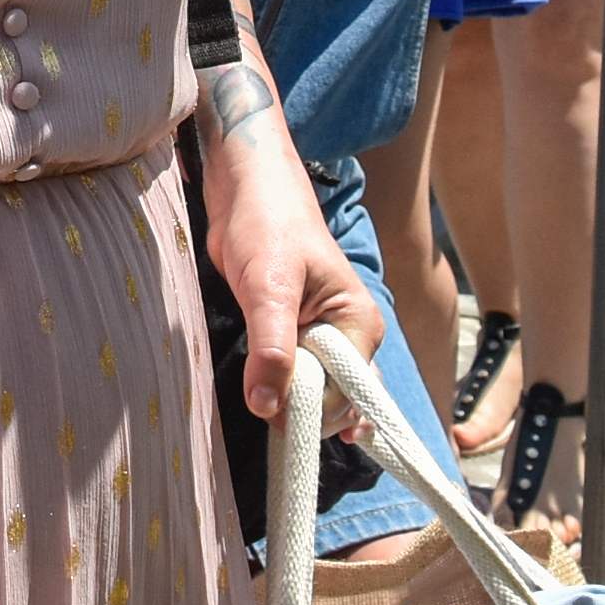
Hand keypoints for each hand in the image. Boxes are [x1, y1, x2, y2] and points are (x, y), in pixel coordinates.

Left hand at [196, 76, 386, 428]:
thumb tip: (267, 406)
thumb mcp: (268, 287)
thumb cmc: (267, 225)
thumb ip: (271, 347)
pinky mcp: (297, 337)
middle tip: (261, 409)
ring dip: (288, 404)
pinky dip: (281, 391)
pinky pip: (297, 378)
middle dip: (300, 412)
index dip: (309, 411)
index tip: (269, 411)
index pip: (346, 396)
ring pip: (314, 394)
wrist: (245, 191)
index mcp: (359, 325)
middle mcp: (349, 337)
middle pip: (333, 402)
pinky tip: (265, 399)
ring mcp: (323, 339)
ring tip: (260, 405)